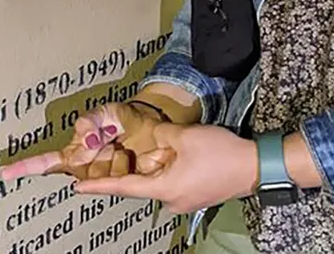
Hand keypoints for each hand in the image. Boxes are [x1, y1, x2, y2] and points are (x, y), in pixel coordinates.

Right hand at [0, 101, 174, 180]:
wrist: (153, 124)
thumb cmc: (126, 118)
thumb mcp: (106, 110)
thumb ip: (90, 120)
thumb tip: (86, 142)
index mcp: (75, 150)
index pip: (46, 161)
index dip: (26, 167)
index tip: (5, 173)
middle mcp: (84, 166)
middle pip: (80, 166)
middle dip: (97, 152)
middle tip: (111, 138)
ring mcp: (101, 175)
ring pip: (100, 172)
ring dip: (114, 157)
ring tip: (124, 143)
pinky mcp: (119, 181)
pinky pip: (116, 177)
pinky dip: (124, 163)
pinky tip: (131, 153)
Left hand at [75, 122, 258, 214]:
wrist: (256, 166)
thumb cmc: (221, 153)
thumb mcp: (185, 136)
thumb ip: (160, 134)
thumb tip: (149, 133)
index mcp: (164, 190)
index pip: (123, 188)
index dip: (98, 187)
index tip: (76, 188)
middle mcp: (171, 201)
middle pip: (140, 184)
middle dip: (127, 170)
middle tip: (109, 158)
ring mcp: (185, 201)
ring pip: (157, 182)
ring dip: (149, 168)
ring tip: (145, 152)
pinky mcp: (195, 195)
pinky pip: (171, 182)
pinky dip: (164, 170)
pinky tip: (167, 156)